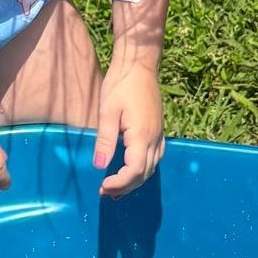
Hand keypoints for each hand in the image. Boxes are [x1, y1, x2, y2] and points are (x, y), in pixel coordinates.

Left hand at [94, 58, 162, 195]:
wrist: (139, 65)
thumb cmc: (121, 85)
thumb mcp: (107, 111)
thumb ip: (105, 140)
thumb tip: (99, 165)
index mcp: (142, 136)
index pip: (134, 171)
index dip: (119, 183)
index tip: (102, 186)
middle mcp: (154, 138)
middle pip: (144, 174)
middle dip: (125, 186)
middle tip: (104, 192)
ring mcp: (159, 134)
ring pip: (152, 167)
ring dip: (135, 181)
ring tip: (116, 188)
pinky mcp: (158, 130)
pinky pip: (156, 157)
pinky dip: (144, 169)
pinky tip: (133, 170)